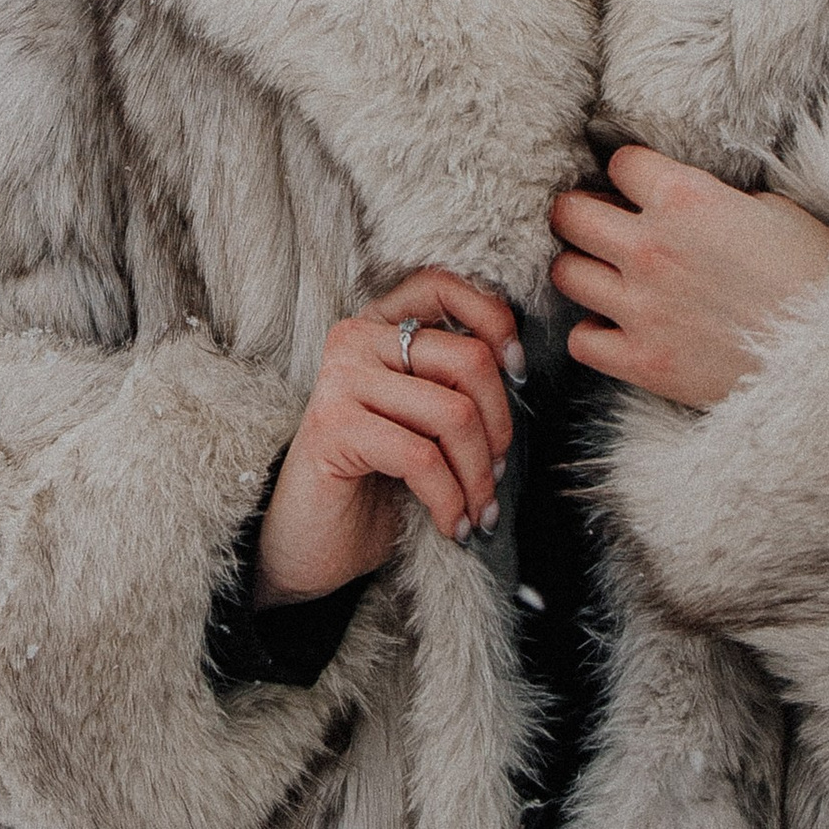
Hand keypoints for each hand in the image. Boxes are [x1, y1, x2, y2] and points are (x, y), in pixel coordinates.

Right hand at [255, 270, 521, 603]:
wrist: (310, 544)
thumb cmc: (375, 484)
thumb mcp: (423, 422)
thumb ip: (454, 384)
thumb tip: (517, 370)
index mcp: (379, 327)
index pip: (443, 284)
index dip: (494, 323)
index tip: (517, 375)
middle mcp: (355, 340)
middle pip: (468, 359)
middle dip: (500, 429)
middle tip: (497, 476)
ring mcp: (340, 380)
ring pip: (454, 414)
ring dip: (478, 477)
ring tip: (477, 511)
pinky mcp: (333, 427)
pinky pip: (422, 458)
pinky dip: (450, 501)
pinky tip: (451, 525)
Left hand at [549, 146, 828, 409]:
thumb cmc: (820, 278)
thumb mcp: (777, 211)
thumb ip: (717, 199)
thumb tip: (689, 200)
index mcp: (686, 199)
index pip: (618, 164)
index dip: (630, 173)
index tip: (639, 187)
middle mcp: (652, 248)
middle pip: (569, 214)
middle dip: (581, 214)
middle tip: (600, 225)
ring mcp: (642, 308)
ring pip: (565, 274)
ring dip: (584, 270)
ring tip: (608, 276)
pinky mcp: (644, 362)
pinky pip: (581, 341)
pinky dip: (594, 335)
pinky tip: (618, 329)